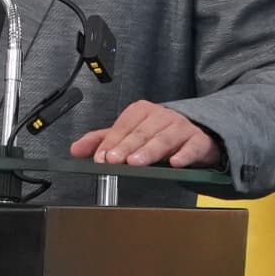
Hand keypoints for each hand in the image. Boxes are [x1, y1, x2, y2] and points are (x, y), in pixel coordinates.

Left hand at [70, 100, 219, 169]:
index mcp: (143, 112)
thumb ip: (103, 140)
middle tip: (115, 160)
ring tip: (137, 162)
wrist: (198, 133)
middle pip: (142, 132)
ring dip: (150, 150)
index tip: (101, 157)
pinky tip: (175, 163)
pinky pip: (192, 147)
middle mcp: (162, 117)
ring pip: (165, 138)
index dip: (112, 141)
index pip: (124, 125)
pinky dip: (184, 155)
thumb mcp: (130, 134)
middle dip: (127, 146)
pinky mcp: (199, 141)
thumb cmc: (160, 133)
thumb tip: (75, 149)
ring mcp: (182, 128)